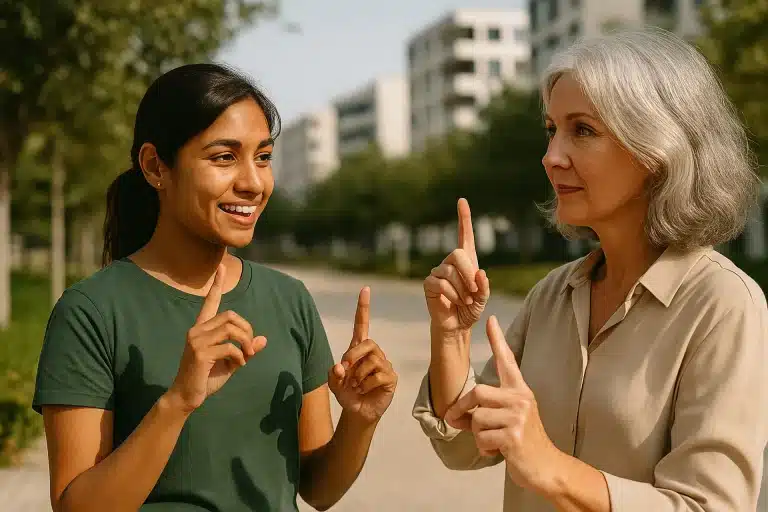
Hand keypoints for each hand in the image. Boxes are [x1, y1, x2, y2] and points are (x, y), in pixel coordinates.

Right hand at [167, 264, 266, 412]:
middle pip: (230, 316)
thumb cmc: (206, 379)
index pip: (210, 302)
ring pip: (231, 329)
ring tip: (246, 356)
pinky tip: (238, 365)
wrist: (186, 397)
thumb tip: (264, 340)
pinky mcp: (199, 353)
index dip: (217, 285)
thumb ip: (246, 349)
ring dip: (245, 342)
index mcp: (202, 329)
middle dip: (247, 329)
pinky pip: (229, 347)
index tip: (221, 267)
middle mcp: (197, 330)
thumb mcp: (231, 362)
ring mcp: (196, 341)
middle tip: (251, 347)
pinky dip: (240, 355)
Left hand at [329, 287, 397, 423]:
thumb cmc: (346, 394)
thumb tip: (340, 367)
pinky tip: (365, 391)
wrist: (357, 413)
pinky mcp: (390, 377)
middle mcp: (373, 353)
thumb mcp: (333, 384)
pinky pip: (378, 376)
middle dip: (353, 356)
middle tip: (345, 372)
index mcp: (358, 349)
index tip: (365, 289)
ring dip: (358, 376)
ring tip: (356, 386)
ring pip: (372, 361)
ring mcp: (384, 365)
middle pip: (367, 342)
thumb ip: (333, 374)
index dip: (363, 307)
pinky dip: (366, 386)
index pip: (362, 324)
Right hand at [423, 198, 489, 334]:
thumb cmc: (471, 308)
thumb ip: (484, 286)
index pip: (465, 235)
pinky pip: (440, 283)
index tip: (462, 200)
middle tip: (475, 292)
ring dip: (462, 289)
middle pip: (458, 253)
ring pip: (450, 272)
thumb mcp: (483, 298)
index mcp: (466, 261)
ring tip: (466, 301)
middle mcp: (450, 262)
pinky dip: (452, 295)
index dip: (464, 218)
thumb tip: (480, 272)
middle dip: (468, 273)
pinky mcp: (429, 283)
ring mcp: (438, 271)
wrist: (457, 325)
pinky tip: (455, 302)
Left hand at [445, 316, 559, 493]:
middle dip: (463, 409)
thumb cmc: (522, 441)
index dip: (498, 340)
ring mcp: (519, 416)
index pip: (507, 361)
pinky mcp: (514, 435)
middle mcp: (521, 398)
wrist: (546, 467)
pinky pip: (482, 438)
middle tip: (458, 422)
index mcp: (520, 390)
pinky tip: (498, 452)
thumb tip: (452, 414)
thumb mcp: (506, 420)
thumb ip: (482, 411)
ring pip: (477, 419)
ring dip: (477, 435)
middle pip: (477, 392)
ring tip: (493, 441)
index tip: (490, 320)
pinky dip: (483, 448)